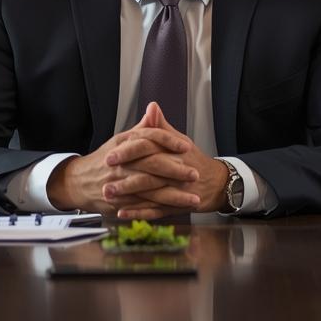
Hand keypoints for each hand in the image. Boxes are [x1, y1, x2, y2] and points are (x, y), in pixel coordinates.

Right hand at [47, 104, 205, 217]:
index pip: (148, 138)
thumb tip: (154, 108)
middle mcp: (121, 163)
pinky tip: (176, 211)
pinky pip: (143, 206)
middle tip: (194, 174)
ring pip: (150, 189)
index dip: (169, 141)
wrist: (78, 182)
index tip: (186, 146)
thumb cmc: (105, 160)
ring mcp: (119, 183)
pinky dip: (161, 210)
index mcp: (123, 143)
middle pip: (152, 164)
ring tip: (193, 198)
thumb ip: (142, 128)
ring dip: (174, 196)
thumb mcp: (121, 140)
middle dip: (176, 170)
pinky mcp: (120, 202)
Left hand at [103, 103, 227, 218]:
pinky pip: (155, 211)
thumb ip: (161, 126)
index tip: (110, 156)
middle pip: (147, 171)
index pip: (148, 147)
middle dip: (124, 176)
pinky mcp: (175, 206)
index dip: (128, 151)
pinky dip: (138, 213)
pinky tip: (121, 213)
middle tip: (104, 179)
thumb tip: (152, 106)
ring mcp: (175, 190)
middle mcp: (175, 170)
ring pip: (150, 193)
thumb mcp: (180, 140)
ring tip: (108, 196)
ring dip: (128, 195)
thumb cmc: (194, 160)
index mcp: (173, 151)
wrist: (216, 183)